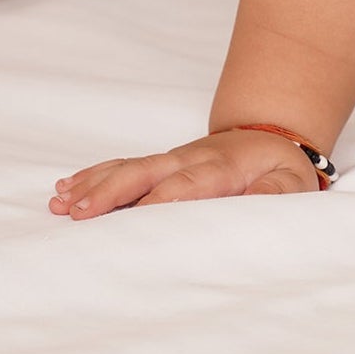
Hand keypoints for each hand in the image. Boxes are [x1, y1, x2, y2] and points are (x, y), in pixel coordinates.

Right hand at [47, 129, 318, 218]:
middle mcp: (192, 159)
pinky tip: (66, 187)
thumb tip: (256, 203)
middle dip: (113, 190)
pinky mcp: (161, 163)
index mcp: (224, 167)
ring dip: (95, 184)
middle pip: (148, 171)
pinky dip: (95, 175)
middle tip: (79, 212)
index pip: (189, 184)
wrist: (273, 135)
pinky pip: (124, 165)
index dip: (161, 200)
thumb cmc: (281, 168)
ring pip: (130, 167)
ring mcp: (173, 158)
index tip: (134, 218)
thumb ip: (275, 193)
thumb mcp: (292, 183)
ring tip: (61, 202)